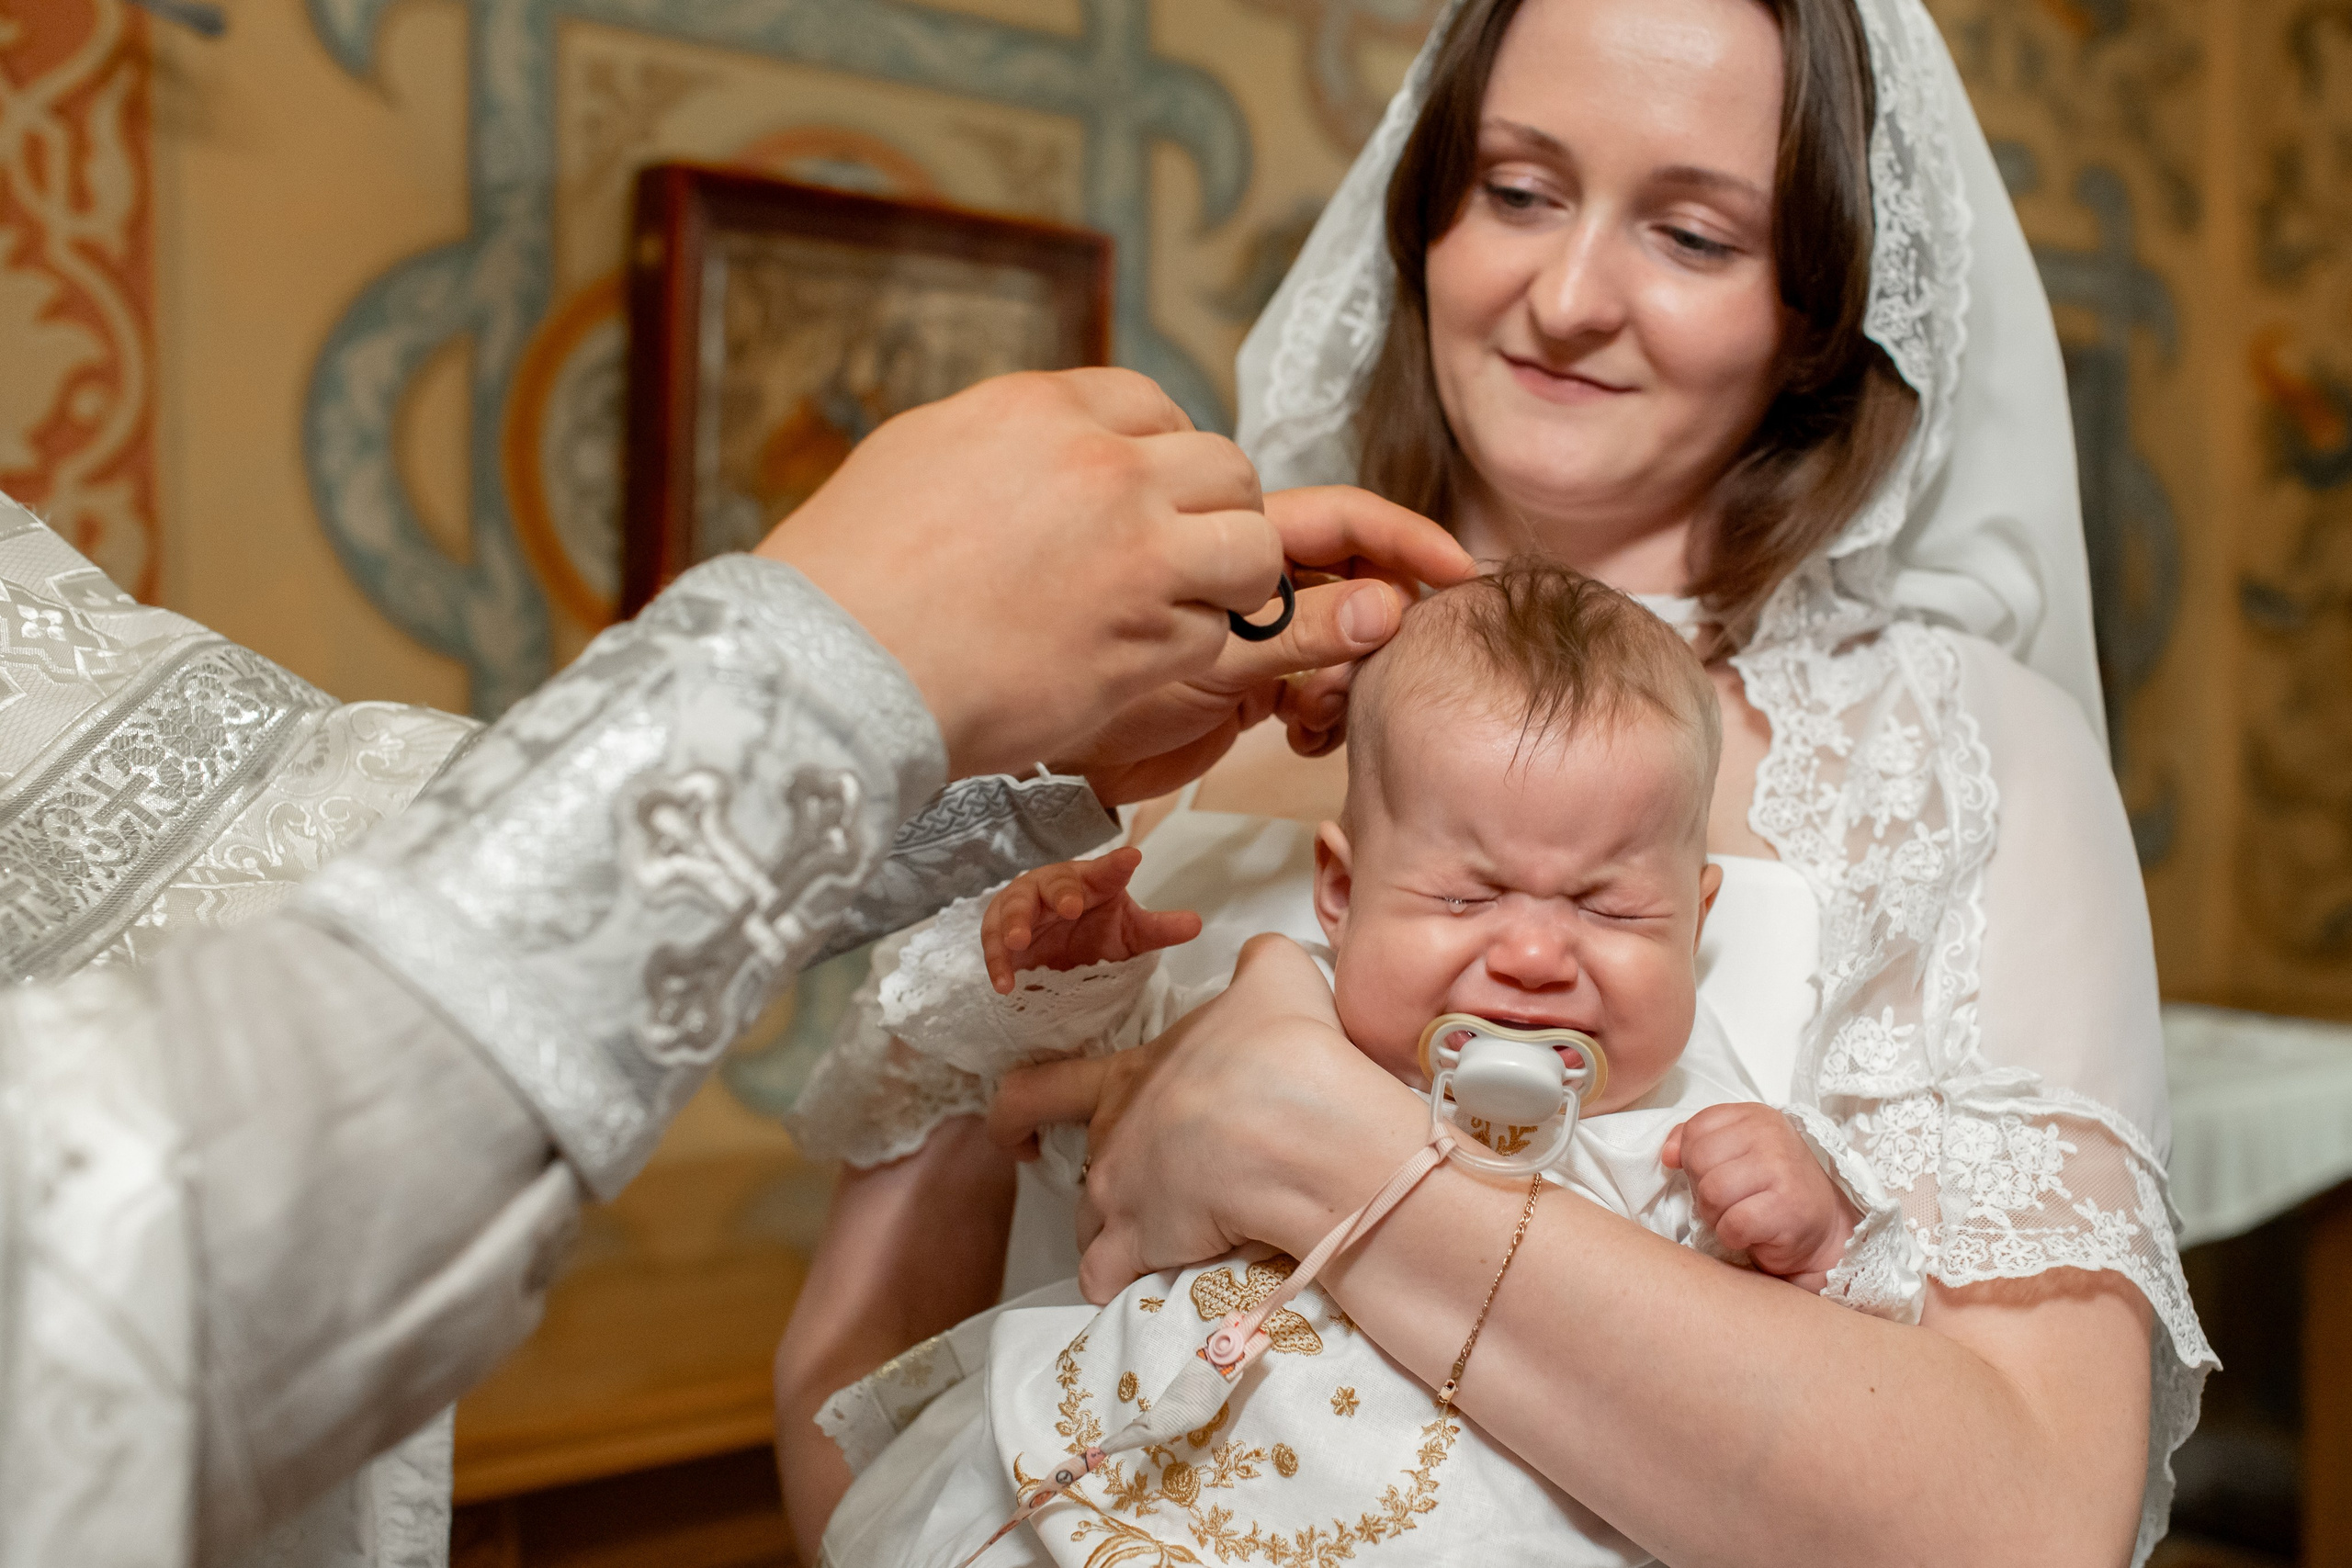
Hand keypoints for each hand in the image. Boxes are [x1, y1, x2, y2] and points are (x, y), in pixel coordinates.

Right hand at [756, 369, 1278, 779]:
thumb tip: (1048, 445)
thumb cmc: (849, 575)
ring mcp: (1138, 555)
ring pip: (1252, 547)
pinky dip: (1189, 650)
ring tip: (1181, 606)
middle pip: (1224, 467)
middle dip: (1212, 511)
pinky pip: (1217, 633)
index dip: (1161, 452)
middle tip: (1180, 553)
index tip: (1150, 493)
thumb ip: (1009, 443)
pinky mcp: (1149, 640)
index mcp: (1043, 411)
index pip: (1153, 403)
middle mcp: (1105, 471)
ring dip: (1228, 578)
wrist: (834, 669)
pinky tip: (1132, 661)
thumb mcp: (919, 454)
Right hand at [982, 847, 1202, 991]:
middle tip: (1070, 907)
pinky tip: (1005, 985)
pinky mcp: (1001, 936)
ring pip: (1013, 907)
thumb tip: (1198, 925)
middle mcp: (1055, 887)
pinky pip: (994, 945)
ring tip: (1018, 941)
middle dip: (1060, 893)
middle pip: (1054, 883)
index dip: (1116, 865)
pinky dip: (996, 963)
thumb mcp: (1130, 934)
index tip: (1132, 860)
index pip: (1106, 870)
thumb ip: (1159, 929)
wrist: (1060, 953)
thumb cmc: (1097, 930)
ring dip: (1014, 923)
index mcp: (1090, 881)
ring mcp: (1024, 908)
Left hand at [989, 933, 1423, 1302]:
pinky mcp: (1139, 1248)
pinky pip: (1105, 1280)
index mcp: (1130, 1076)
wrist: (1303, 1129)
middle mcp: (1111, 1137)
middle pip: (1084, 1171)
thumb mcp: (1275, 977)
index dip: (1016, 1114)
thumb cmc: (1285, 1048)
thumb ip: (1255, 968)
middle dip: (1112, 1186)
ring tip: (1182, 1237)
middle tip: (1161, 1190)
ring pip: (1093, 1229)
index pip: (1040, 1089)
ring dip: (1122, 1235)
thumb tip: (1259, 965)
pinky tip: (1155, 1284)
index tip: (1021, 1136)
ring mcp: (1118, 1196)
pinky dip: (1121, 1285)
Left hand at [1048, 487, 1474, 803]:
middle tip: (1375, 669)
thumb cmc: (1098, 692)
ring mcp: (1256, 633)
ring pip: (1345, 636)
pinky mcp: (1255, 685)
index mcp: (1236, 548)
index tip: (1457, 568)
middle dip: (1380, 620)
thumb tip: (1385, 607)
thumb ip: (1295, 633)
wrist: (1055, 763)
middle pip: (1354, 577)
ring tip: (1318, 713)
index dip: (1402, 538)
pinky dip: (1328, 710)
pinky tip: (1305, 734)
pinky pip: (1322, 684)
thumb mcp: (1207, 660)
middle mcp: (1253, 583)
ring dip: (1353, 673)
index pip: (1340, 521)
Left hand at [1661, 1103, 1860, 1291]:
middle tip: (1731, 1200)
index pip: (1695, 1129)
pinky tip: (1752, 1232)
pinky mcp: (1787, 1208)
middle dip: (1703, 1190)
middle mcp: (1771, 1136)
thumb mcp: (1734, 1152)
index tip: (1718, 1172)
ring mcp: (1782, 1170)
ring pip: (1711, 1193)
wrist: (1822, 1227)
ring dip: (1716, 1215)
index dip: (1693, 1159)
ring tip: (1739, 1215)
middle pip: (1699, 1161)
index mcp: (1755, 1116)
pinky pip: (1732, 1224)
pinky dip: (1733, 1236)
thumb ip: (1694, 1141)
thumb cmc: (1771, 1188)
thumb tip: (1667, 1154)